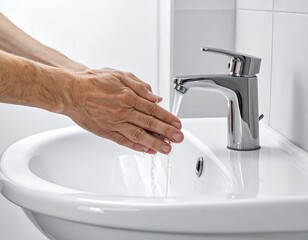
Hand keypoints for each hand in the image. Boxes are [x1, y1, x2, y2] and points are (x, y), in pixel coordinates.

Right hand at [64, 68, 183, 153]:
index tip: (177, 124)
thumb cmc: (94, 81)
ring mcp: (114, 123)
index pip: (153, 109)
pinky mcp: (105, 132)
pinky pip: (124, 141)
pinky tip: (147, 150)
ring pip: (139, 135)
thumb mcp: (119, 75)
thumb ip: (139, 86)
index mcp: (128, 96)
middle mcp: (123, 111)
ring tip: (167, 149)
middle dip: (166, 132)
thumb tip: (155, 97)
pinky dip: (137, 146)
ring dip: (155, 143)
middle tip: (178, 139)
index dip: (167, 118)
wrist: (71, 91)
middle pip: (150, 123)